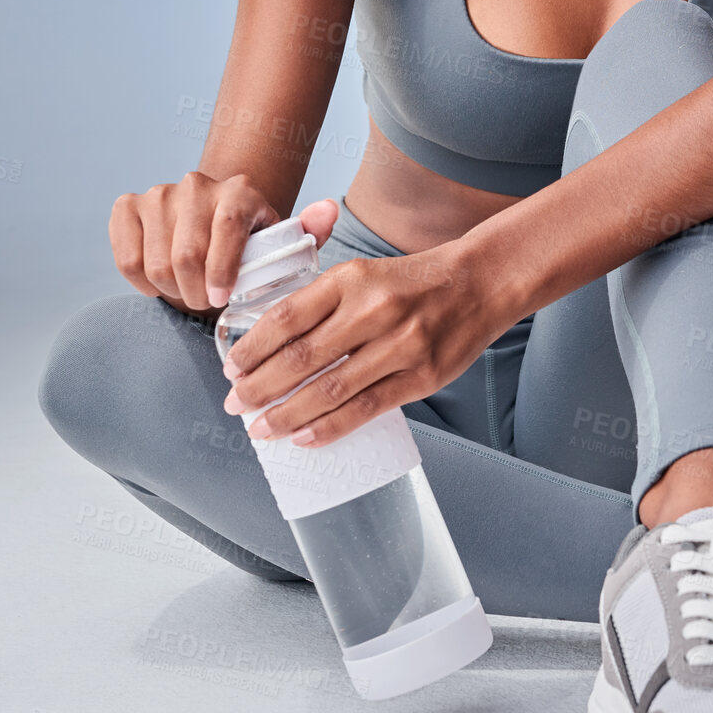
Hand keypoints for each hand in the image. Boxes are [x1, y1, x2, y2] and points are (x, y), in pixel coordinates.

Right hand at [109, 172, 339, 315]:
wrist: (212, 226)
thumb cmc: (251, 243)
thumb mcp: (282, 242)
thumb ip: (310, 231)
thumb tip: (329, 210)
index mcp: (240, 191)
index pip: (227, 228)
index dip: (222, 270)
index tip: (222, 299)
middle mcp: (196, 184)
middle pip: (186, 254)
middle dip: (197, 292)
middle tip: (208, 302)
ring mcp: (159, 193)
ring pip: (156, 262)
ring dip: (172, 290)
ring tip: (190, 292)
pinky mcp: (128, 206)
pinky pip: (127, 258)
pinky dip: (142, 283)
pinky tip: (160, 283)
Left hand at [219, 241, 516, 447]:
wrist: (480, 283)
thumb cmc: (413, 282)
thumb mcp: (363, 273)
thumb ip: (321, 301)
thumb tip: (269, 345)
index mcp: (352, 279)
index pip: (287, 317)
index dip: (253, 347)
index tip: (232, 367)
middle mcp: (374, 310)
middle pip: (301, 357)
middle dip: (259, 387)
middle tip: (236, 405)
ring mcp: (401, 345)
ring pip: (330, 389)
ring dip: (288, 415)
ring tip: (262, 429)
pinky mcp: (422, 376)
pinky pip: (367, 408)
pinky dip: (330, 427)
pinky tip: (305, 438)